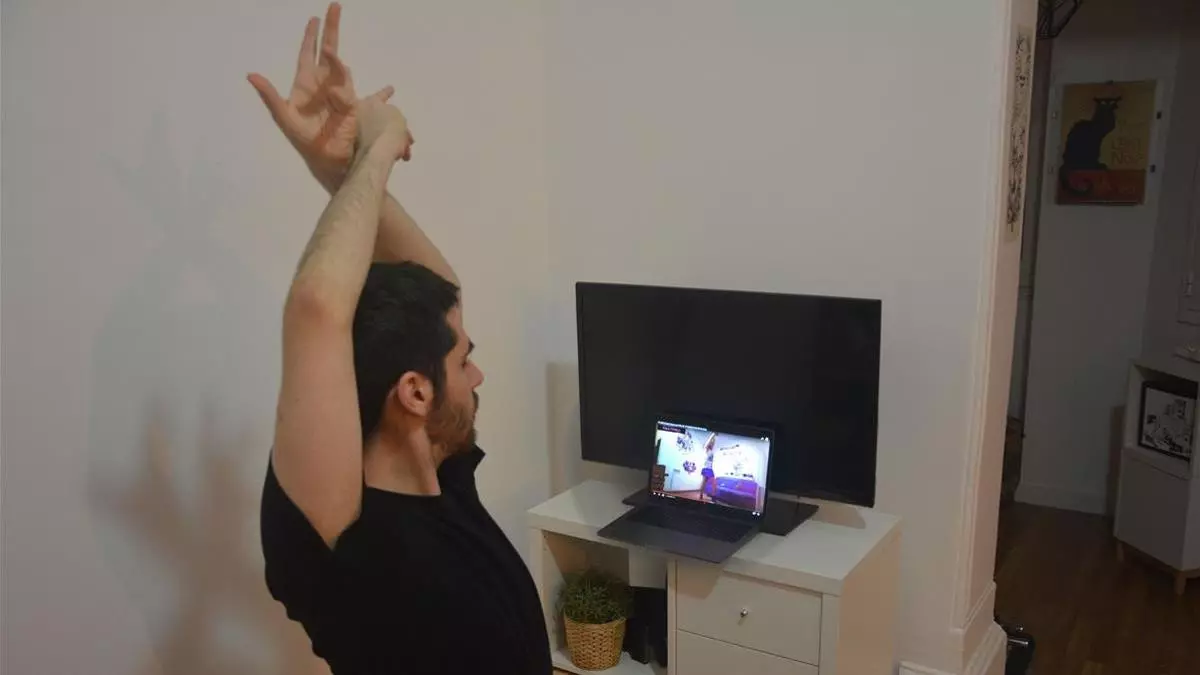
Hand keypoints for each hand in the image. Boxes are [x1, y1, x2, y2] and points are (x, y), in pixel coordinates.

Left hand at [247, 3, 411, 188]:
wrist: (326, 161)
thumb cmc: (305, 141)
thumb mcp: (284, 118)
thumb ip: (269, 96)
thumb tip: (251, 75)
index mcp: (306, 84)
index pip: (308, 54)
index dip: (310, 36)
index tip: (314, 18)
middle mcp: (324, 85)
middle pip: (329, 52)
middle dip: (331, 30)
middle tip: (334, 6)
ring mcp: (340, 95)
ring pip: (343, 69)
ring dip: (338, 60)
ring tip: (331, 51)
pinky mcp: (354, 107)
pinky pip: (361, 94)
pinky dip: (377, 93)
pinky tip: (389, 89)